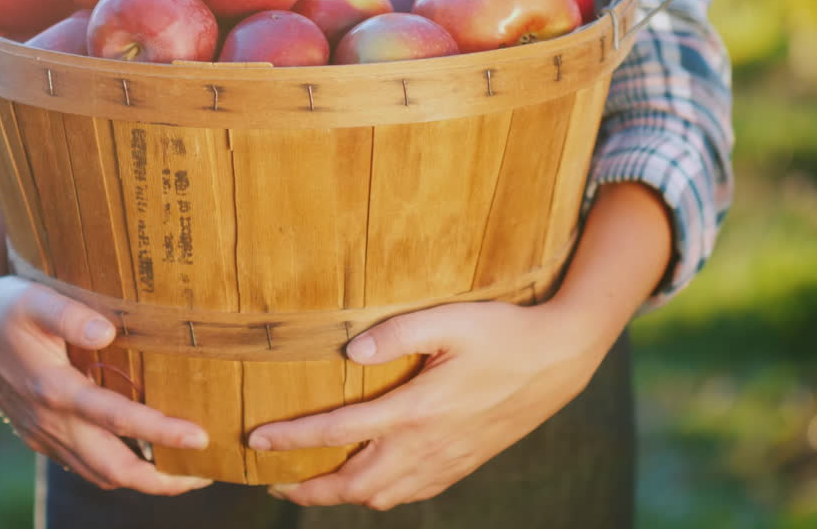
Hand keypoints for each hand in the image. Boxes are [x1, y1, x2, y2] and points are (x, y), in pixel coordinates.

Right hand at [0, 263, 212, 494]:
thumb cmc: (7, 305)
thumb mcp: (33, 298)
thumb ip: (69, 314)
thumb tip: (108, 331)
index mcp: (53, 389)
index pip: (116, 420)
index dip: (160, 433)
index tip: (201, 437)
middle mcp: (49, 421)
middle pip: (113, 469)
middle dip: (162, 479)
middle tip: (206, 474)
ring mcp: (43, 434)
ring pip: (99, 474)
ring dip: (144, 480)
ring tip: (186, 472)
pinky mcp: (40, 435)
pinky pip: (84, 465)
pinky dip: (118, 469)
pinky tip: (145, 458)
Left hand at [248, 181, 672, 509]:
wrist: (560, 359)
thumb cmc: (503, 332)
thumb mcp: (450, 319)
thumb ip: (396, 333)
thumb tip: (349, 350)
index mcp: (417, 410)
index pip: (340, 432)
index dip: (293, 439)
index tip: (256, 442)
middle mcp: (427, 445)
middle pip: (353, 484)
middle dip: (307, 487)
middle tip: (271, 480)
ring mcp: (446, 460)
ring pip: (381, 496)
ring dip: (339, 496)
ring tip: (306, 487)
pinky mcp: (461, 463)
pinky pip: (410, 494)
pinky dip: (377, 495)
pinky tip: (365, 484)